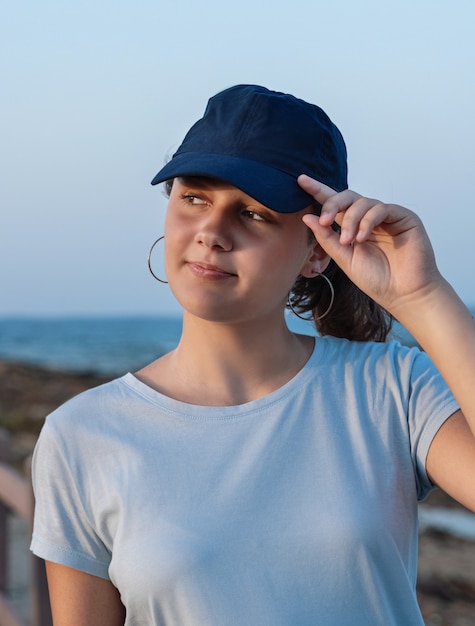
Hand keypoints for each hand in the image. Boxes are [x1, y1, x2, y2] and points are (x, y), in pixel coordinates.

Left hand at [298, 174, 442, 315]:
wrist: (402, 294)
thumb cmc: (376, 279)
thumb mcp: (344, 258)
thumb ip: (326, 238)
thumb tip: (307, 217)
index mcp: (354, 227)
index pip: (336, 205)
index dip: (319, 191)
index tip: (301, 181)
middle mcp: (370, 218)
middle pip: (348, 197)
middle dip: (332, 204)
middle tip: (324, 221)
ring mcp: (388, 217)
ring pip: (363, 202)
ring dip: (350, 220)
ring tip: (348, 241)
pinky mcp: (404, 217)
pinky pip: (381, 209)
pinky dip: (367, 221)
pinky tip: (361, 238)